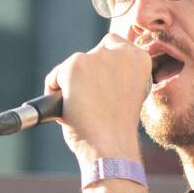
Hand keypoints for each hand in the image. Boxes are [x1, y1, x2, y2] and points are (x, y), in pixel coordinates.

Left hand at [43, 32, 151, 164]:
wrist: (111, 146)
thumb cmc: (118, 130)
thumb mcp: (126, 96)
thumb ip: (116, 79)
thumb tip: (91, 76)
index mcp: (140, 59)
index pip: (114, 46)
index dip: (104, 65)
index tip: (100, 84)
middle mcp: (120, 53)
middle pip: (92, 53)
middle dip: (86, 74)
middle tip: (87, 101)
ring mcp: (97, 58)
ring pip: (73, 66)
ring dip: (71, 84)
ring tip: (78, 110)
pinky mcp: (75, 65)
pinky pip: (55, 77)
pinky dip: (54, 92)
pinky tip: (65, 110)